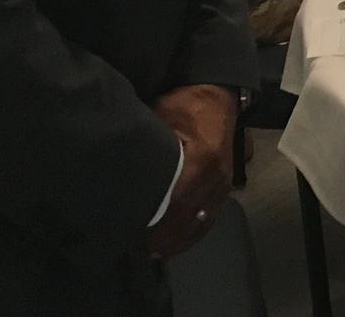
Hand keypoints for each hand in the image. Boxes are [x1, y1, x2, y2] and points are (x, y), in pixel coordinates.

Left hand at [145, 84, 237, 258]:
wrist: (217, 95)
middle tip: (132, 245)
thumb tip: (119, 178)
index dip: (152, 222)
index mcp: (201, 160)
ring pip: (198, 223)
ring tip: (149, 249)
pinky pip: (208, 218)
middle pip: (186, 219)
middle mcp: (216, 177)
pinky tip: (173, 242)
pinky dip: (190, 233)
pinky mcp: (225, 186)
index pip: (175, 204)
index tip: (128, 233)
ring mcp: (223, 183)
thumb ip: (148, 153)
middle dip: (160, 236)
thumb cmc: (183, 106)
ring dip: (174, 239)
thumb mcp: (159, 124)